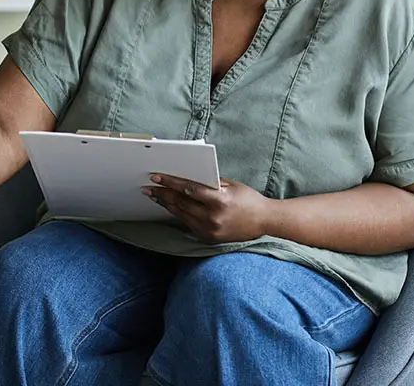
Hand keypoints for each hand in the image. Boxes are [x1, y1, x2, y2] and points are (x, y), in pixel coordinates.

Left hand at [143, 174, 271, 243]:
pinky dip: (178, 214)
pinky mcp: (208, 238)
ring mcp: (210, 230)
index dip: (170, 183)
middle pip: (180, 203)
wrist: (265, 222)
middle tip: (148, 188)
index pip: (188, 189)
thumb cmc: (248, 199)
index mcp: (219, 201)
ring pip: (181, 214)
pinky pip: (188, 224)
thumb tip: (185, 176)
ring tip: (155, 196)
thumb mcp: (230, 185)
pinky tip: (170, 207)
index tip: (156, 177)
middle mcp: (213, 217)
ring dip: (166, 204)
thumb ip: (208, 182)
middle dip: (162, 194)